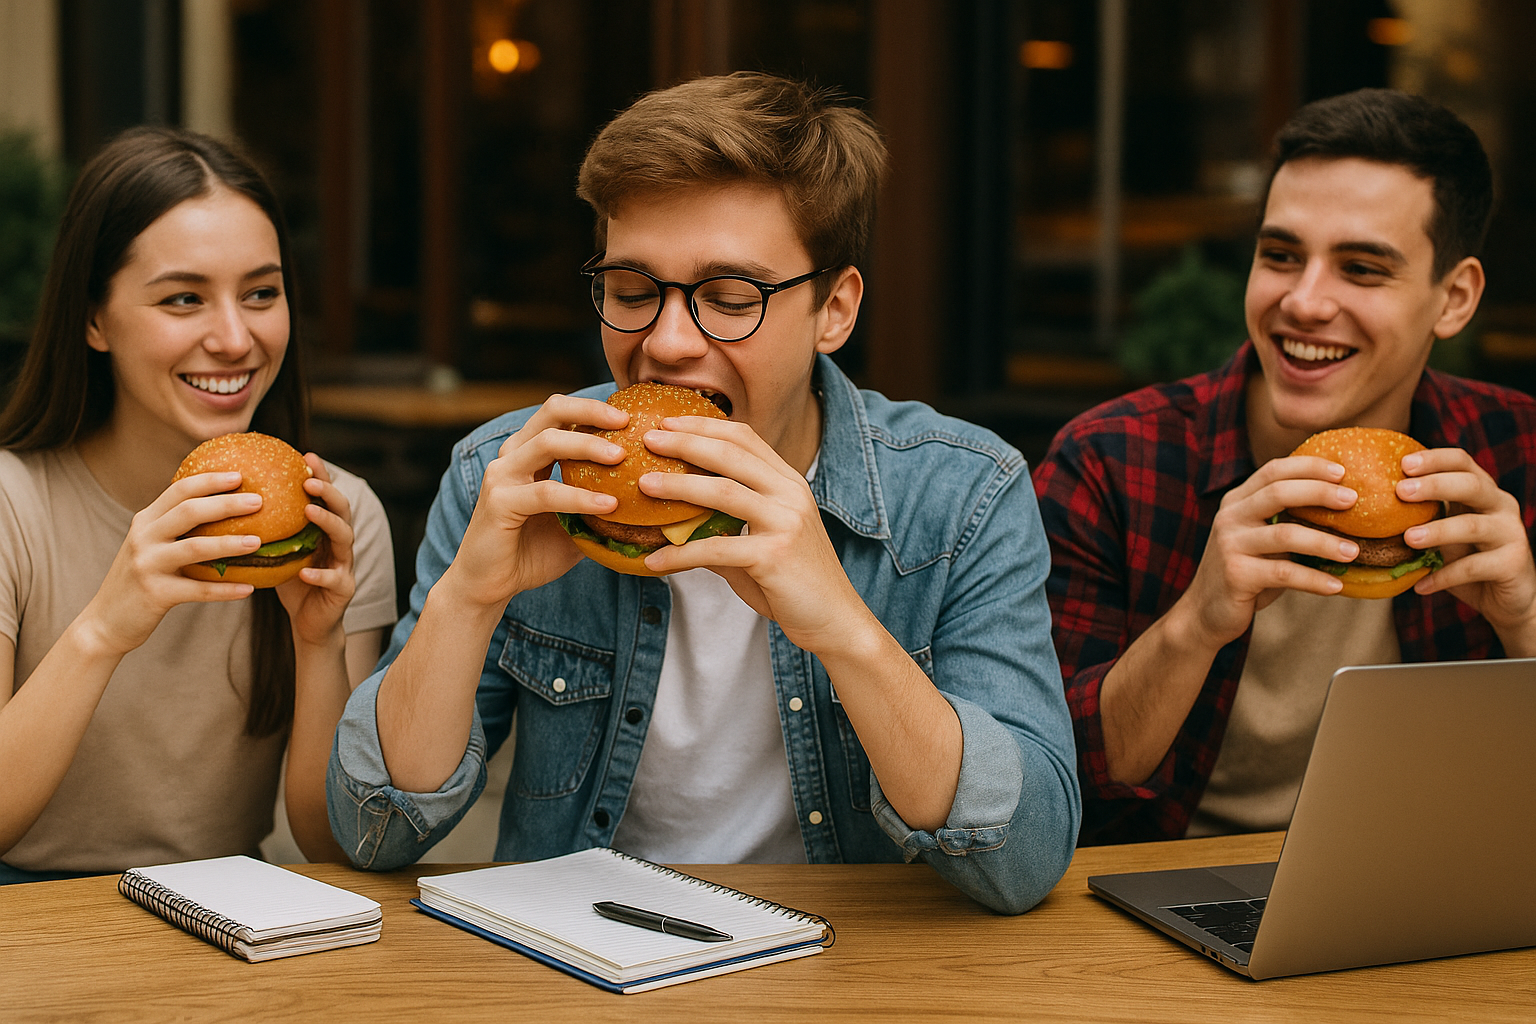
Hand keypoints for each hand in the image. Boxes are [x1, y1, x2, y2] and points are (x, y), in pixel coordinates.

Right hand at [78, 472, 265, 656]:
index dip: (210, 481)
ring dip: (230, 543)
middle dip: (226, 503)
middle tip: (259, 500)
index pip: (179, 490)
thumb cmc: (141, 580)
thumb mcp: (151, 546)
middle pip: (189, 511)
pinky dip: (225, 589)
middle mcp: (143, 537)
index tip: (240, 475)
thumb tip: (224, 511)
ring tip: (258, 542)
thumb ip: (176, 528)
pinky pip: (198, 590)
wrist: (105, 621)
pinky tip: (249, 589)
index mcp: (146, 521)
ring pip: (195, 547)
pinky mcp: (155, 593)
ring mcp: (147, 564)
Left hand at [275, 455, 356, 647]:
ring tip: (309, 511)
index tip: (306, 456)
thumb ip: (266, 529)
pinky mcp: (343, 590)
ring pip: (346, 538)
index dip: (321, 476)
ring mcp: (345, 565)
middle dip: (329, 492)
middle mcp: (339, 543)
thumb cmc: (290, 583)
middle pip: (343, 510)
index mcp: (325, 531)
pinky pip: (334, 579)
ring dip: (328, 521)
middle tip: (308, 479)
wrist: (311, 624)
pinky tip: (304, 571)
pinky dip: (320, 574)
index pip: (326, 497)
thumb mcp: (277, 552)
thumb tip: (225, 503)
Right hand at [440, 394, 629, 608]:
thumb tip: (648, 498)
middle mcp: (512, 455)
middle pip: (552, 411)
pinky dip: (579, 496)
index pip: (560, 412)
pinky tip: (609, 505)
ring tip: (621, 457)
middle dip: (592, 411)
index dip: (593, 407)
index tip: (630, 416)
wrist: (490, 584)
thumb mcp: (575, 521)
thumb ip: (598, 502)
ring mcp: (502, 475)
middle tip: (627, 422)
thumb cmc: (533, 551)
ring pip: (548, 443)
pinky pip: (546, 492)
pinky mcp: (499, 502)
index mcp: (528, 451)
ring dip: (588, 445)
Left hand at [637, 416, 871, 653]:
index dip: (705, 425)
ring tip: (645, 484)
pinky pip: (716, 549)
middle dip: (686, 442)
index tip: (668, 421)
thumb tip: (678, 531)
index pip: (745, 438)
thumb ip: (726, 530)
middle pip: (731, 453)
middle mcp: (790, 494)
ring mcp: (786, 522)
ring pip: (723, 491)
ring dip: (678, 485)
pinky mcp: (775, 555)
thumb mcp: (763, 543)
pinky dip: (680, 555)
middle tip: (649, 438)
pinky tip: (653, 562)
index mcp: (789, 483)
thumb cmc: (794, 582)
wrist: (834, 619)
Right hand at [1172, 454, 1361, 652]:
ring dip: (1325, 542)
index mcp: (1237, 501)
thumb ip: (1284, 519)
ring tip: (1354, 551)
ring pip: (1285, 534)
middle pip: (1278, 493)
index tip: (1342, 470)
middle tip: (1353, 500)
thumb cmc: (1245, 571)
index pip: (1272, 471)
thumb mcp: (1260, 537)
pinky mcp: (1236, 575)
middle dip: (1319, 492)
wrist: (1206, 610)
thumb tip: (1343, 509)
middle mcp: (1230, 517)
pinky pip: (1284, 573)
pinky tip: (1336, 586)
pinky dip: (1314, 580)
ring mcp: (1230, 545)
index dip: (1307, 466)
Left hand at [1398, 447, 1535, 650]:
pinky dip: (1444, 576)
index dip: (1435, 459)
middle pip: (1471, 485)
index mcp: (1481, 490)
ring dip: (1437, 531)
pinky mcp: (1513, 562)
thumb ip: (1422, 515)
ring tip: (1408, 539)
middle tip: (1401, 491)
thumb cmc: (1465, 557)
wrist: (1505, 597)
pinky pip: (1474, 567)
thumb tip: (1365, 503)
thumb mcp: (1443, 531)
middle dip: (1434, 485)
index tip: (1403, 463)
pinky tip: (1420, 586)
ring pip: (1473, 526)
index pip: (1462, 462)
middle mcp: (1500, 505)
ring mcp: (1510, 533)